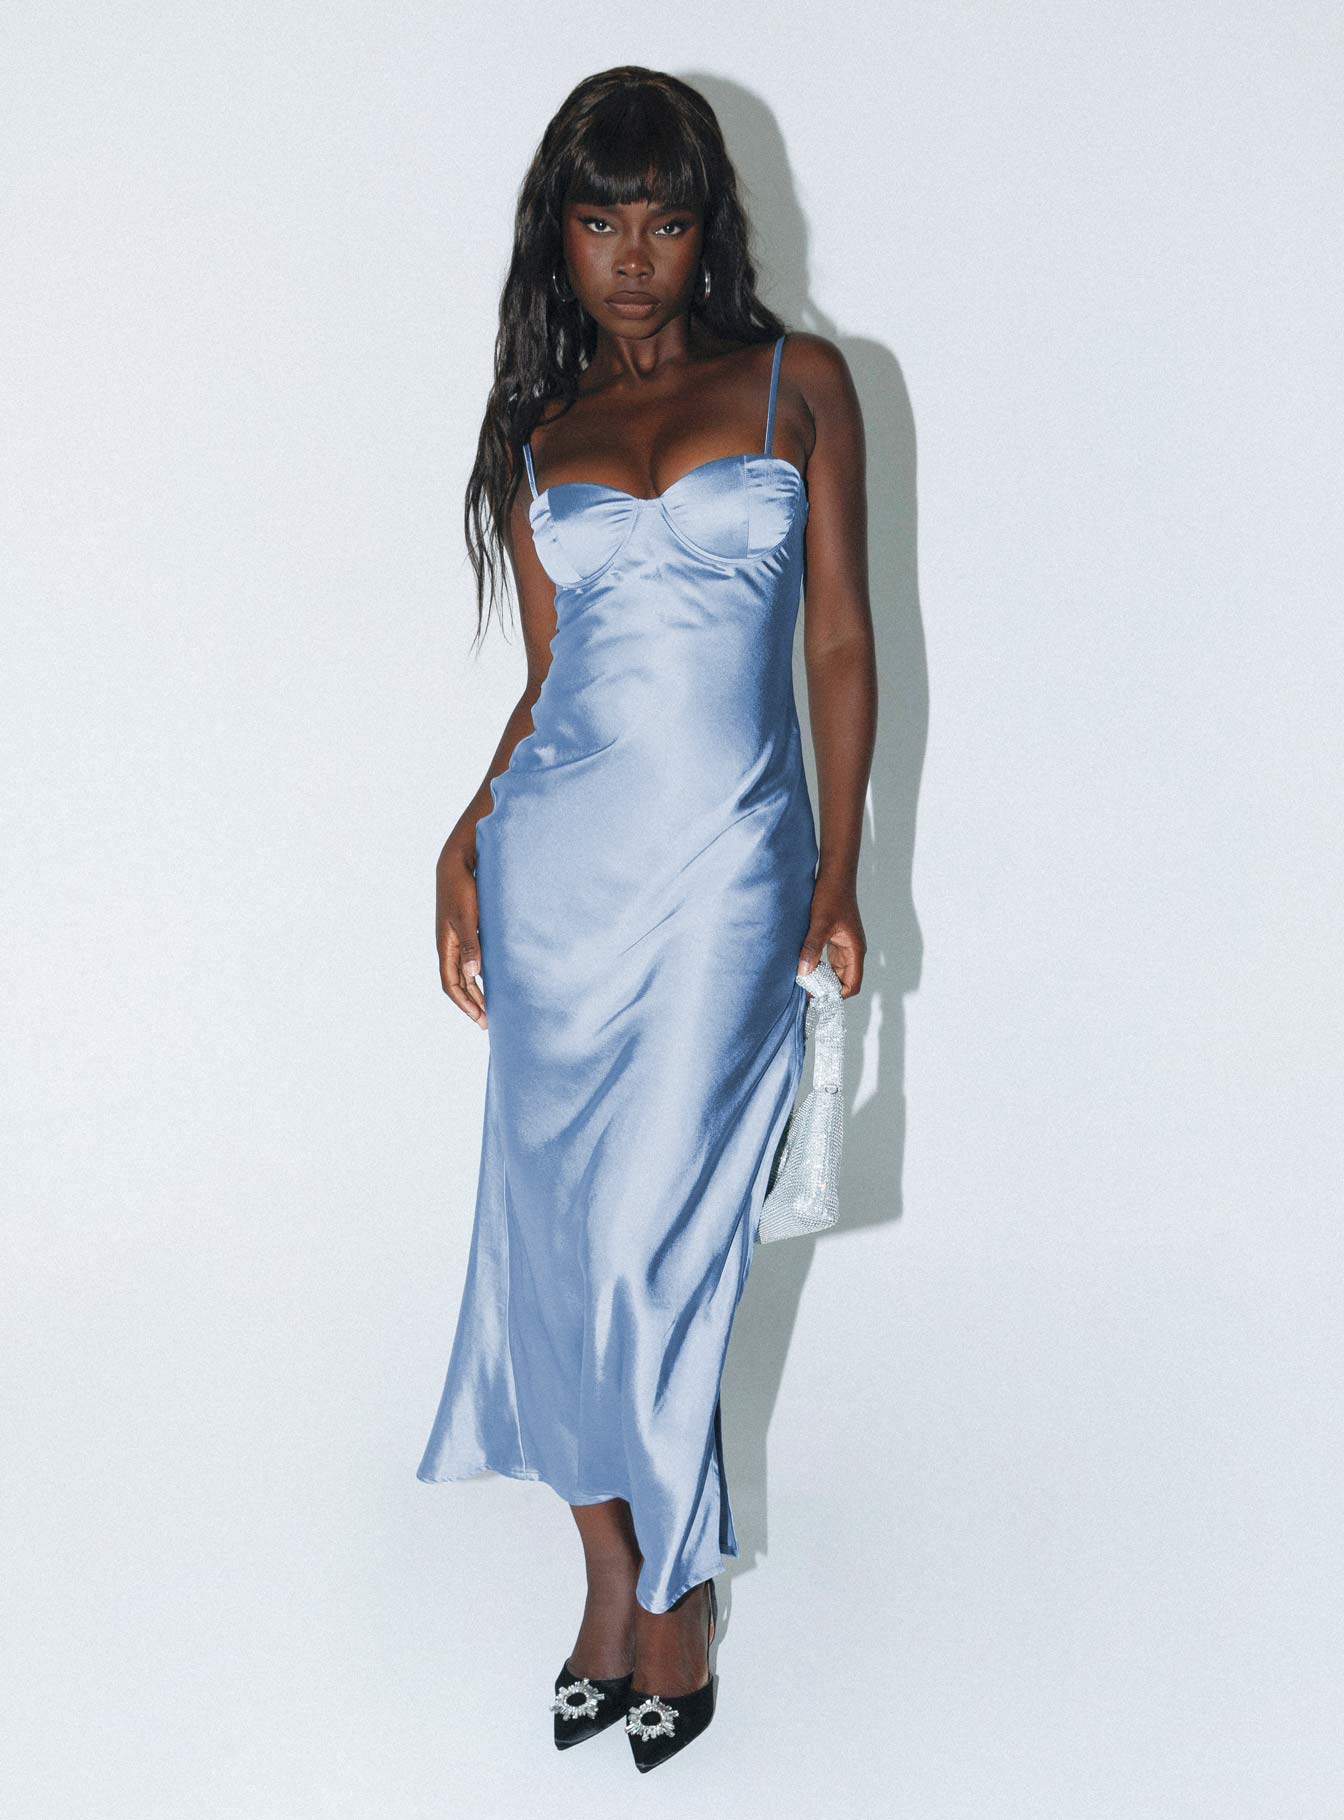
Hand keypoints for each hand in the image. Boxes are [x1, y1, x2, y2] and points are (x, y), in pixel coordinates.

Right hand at [436, 837, 486, 1026]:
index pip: (451, 984)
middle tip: (487, 1022)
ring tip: (490, 1006)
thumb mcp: (467, 918)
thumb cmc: (461, 890)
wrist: (456, 864)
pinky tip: (491, 977)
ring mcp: (456, 939)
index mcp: (445, 947)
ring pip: (464, 972)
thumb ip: (471, 945)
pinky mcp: (465, 930)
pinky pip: (470, 959)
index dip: (464, 1003)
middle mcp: (448, 946)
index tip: (479, 1019)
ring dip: (475, 990)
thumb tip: (473, 974)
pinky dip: (478, 973)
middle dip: (472, 1003)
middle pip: (458, 983)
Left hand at [797, 875, 865, 998]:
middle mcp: (852, 950)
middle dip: (827, 989)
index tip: (818, 997)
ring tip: (803, 982)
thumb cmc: (832, 896)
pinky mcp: (835, 939)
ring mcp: (844, 945)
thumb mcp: (820, 923)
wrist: (834, 875)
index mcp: (855, 950)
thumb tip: (803, 972)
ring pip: (835, 971)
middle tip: (805, 992)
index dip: (837, 995)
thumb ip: (812, 947)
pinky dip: (818, 966)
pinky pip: (829, 960)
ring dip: (822, 978)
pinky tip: (804, 965)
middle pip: (843, 981)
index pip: (852, 984)